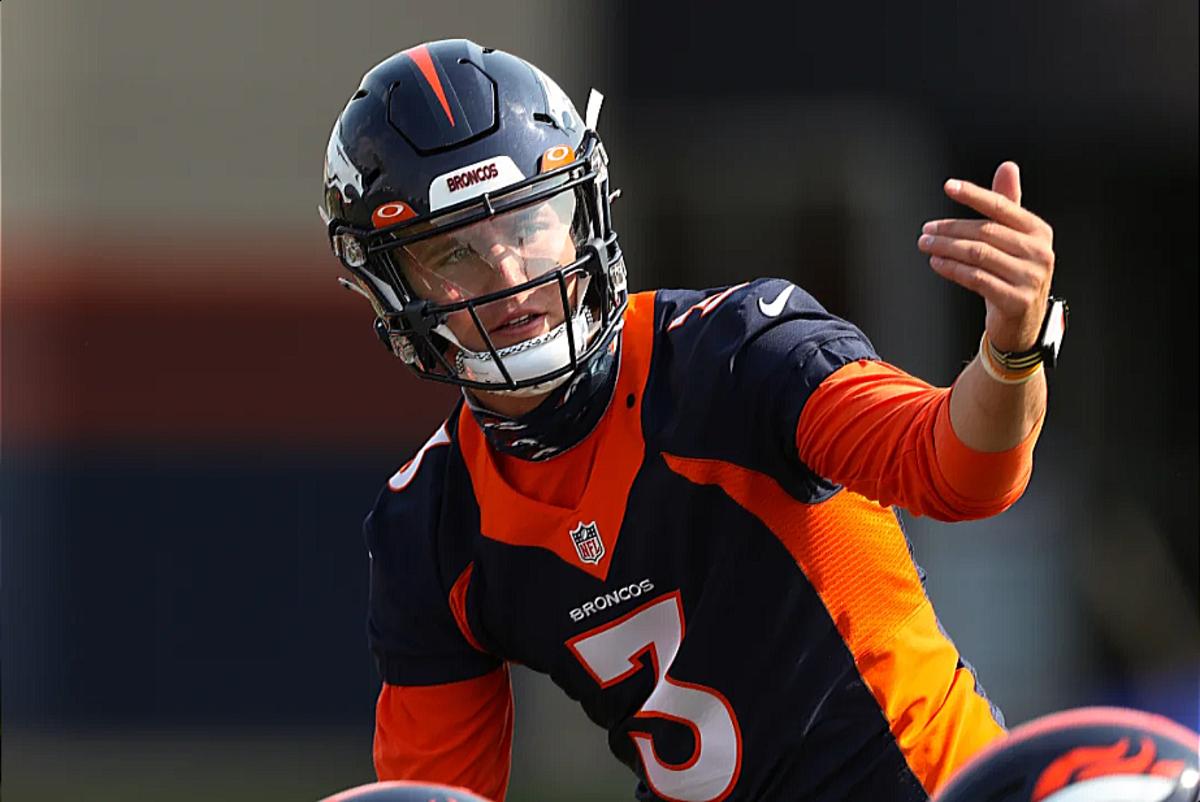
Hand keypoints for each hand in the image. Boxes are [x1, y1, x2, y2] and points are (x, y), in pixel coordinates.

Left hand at [917, 162, 1054, 352]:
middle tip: (926, 229)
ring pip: (978, 255)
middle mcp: (1039, 252)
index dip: (974, 195)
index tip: (949, 187)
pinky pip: (976, 279)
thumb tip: (1007, 167)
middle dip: (951, 228)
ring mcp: (1030, 278)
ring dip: (946, 248)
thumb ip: (1008, 205)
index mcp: (1039, 231)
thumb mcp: (1016, 239)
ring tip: (926, 244)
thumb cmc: (1014, 274)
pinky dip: (952, 269)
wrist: (1023, 322)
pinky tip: (936, 262)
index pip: (1002, 207)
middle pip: (985, 232)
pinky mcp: (1016, 300)